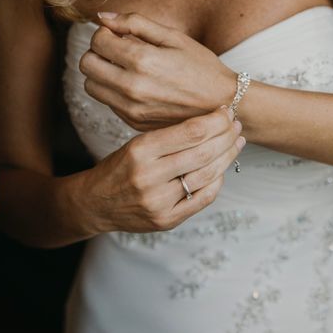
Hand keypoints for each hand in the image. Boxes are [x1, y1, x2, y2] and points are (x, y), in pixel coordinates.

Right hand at [70, 107, 244, 234]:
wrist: (96, 203)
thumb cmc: (120, 167)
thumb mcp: (137, 144)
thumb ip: (170, 136)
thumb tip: (212, 121)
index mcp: (140, 150)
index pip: (190, 132)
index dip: (215, 120)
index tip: (227, 111)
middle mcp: (149, 176)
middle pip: (203, 153)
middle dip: (226, 136)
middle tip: (237, 126)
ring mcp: (159, 201)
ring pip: (207, 175)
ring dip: (227, 157)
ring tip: (236, 143)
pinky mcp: (166, 220)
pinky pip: (203, 199)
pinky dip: (217, 181)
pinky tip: (222, 169)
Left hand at [79, 12, 236, 130]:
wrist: (223, 104)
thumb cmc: (201, 66)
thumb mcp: (173, 37)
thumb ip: (135, 23)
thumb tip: (102, 16)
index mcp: (142, 60)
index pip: (97, 41)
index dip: (105, 32)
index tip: (119, 34)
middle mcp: (132, 87)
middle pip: (86, 64)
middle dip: (97, 52)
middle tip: (117, 50)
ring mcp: (131, 108)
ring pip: (91, 86)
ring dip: (101, 73)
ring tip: (123, 68)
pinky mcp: (134, 122)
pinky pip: (107, 102)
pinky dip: (114, 91)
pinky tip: (136, 86)